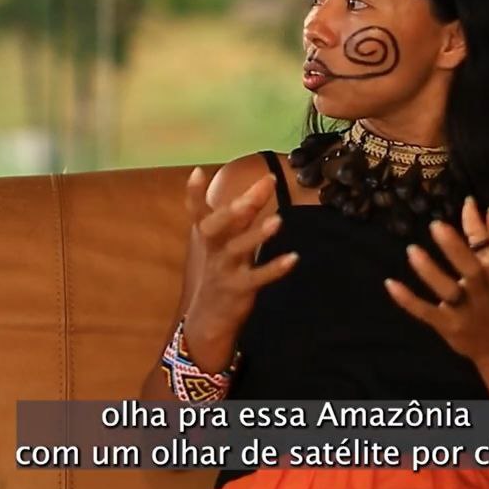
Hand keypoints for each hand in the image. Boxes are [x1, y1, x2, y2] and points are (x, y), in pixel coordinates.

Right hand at [182, 166, 297, 363]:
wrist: (209, 316)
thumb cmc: (220, 268)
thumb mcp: (222, 241)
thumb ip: (237, 213)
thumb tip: (249, 183)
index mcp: (209, 236)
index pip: (197, 212)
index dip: (194, 194)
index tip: (198, 172)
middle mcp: (214, 250)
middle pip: (218, 226)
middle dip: (235, 209)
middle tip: (255, 192)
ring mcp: (225, 270)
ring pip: (238, 249)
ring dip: (257, 235)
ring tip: (277, 221)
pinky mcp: (240, 289)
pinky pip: (258, 277)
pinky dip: (275, 268)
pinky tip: (293, 258)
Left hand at [384, 196, 488, 376]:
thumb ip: (482, 237)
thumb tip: (470, 203)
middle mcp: (484, 293)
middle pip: (472, 270)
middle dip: (455, 248)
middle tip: (435, 225)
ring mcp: (466, 312)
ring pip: (448, 291)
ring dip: (430, 271)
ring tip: (412, 250)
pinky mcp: (448, 326)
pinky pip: (426, 312)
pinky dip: (408, 300)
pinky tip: (390, 283)